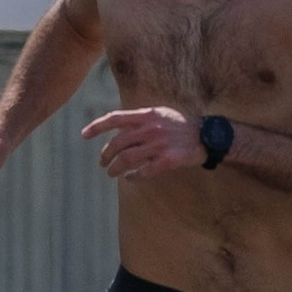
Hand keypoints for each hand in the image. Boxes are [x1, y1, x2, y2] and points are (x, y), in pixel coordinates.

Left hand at [81, 103, 202, 183]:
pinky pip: (144, 171)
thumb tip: (118, 127)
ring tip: (112, 173)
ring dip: (115, 168)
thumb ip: (140, 118)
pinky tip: (130, 178)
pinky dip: (133, 177)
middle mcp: (150, 128)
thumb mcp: (160, 113)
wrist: (207, 135)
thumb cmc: (181, 124)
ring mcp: (159, 145)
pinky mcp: (167, 160)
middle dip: (105, 155)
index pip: (115, 118)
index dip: (97, 126)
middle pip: (117, 143)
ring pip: (126, 159)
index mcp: (146, 114)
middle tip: (102, 163)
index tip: (84, 135)